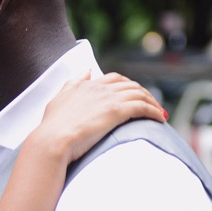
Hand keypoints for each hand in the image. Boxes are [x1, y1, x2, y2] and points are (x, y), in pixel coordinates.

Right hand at [37, 73, 165, 163]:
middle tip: (152, 106)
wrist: (52, 140)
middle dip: (144, 94)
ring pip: (140, 95)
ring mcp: (109, 99)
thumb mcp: (58, 99)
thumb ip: (72, 83)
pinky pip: (143, 107)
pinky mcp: (117, 111)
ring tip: (159, 113)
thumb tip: (86, 70)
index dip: (128, 86)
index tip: (135, 96)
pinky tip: (160, 119)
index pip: (114, 79)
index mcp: (87, 85)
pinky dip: (154, 111)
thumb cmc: (51, 126)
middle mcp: (100, 88)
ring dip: (153, 103)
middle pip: (131, 85)